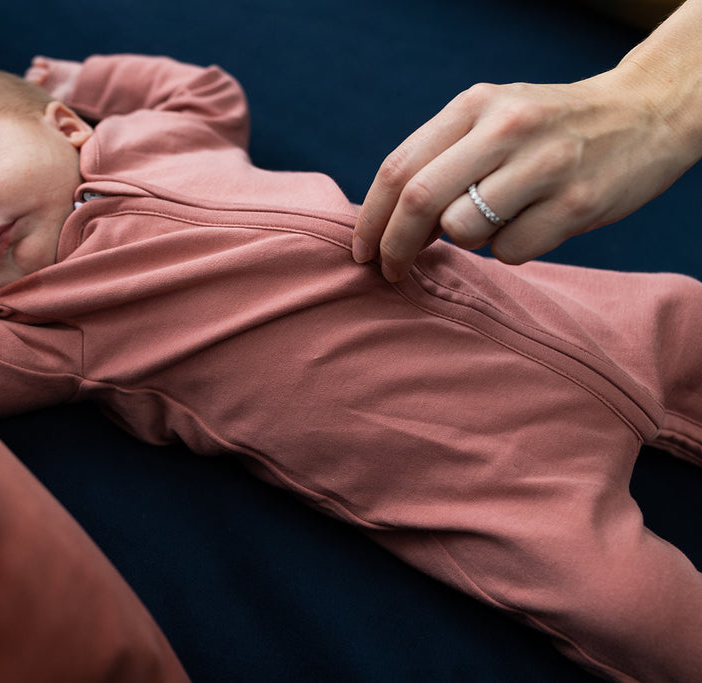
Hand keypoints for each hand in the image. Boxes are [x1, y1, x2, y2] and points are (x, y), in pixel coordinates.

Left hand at [24, 55, 81, 102]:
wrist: (86, 81)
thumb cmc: (73, 94)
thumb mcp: (58, 100)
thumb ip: (45, 100)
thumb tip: (34, 103)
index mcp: (43, 96)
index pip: (28, 91)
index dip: (31, 85)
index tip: (40, 83)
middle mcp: (43, 86)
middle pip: (28, 79)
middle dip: (33, 77)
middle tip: (43, 77)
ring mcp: (46, 75)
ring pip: (32, 71)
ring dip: (36, 71)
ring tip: (46, 74)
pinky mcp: (51, 66)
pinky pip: (37, 62)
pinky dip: (38, 62)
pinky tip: (45, 65)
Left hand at [352, 67, 696, 280]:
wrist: (645, 114)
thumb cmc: (547, 129)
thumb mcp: (492, 119)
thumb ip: (440, 158)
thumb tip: (386, 224)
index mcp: (475, 105)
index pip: (398, 169)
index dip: (370, 218)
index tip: (363, 251)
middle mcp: (507, 128)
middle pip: (419, 201)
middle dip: (395, 246)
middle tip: (391, 271)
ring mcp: (545, 166)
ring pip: (464, 231)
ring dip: (464, 242)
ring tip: (494, 221)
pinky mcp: (578, 204)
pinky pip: (511, 252)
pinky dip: (510, 250)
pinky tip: (534, 223)